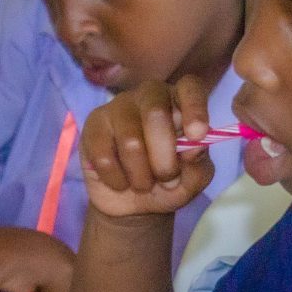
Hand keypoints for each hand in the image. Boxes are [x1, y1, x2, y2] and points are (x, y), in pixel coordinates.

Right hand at [80, 77, 219, 219]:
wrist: (132, 204)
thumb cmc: (167, 183)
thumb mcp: (192, 180)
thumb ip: (199, 165)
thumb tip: (193, 149)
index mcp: (178, 101)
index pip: (189, 87)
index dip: (194, 108)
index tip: (197, 136)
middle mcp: (148, 96)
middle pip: (156, 114)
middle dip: (164, 158)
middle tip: (167, 180)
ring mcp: (117, 108)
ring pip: (130, 141)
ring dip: (141, 175)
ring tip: (143, 186)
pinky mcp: (93, 127)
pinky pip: (104, 157)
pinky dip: (117, 180)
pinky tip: (120, 182)